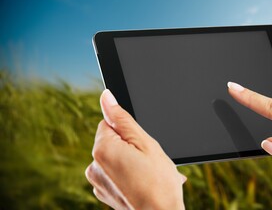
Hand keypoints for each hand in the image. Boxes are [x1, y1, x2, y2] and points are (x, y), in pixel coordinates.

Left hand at [85, 89, 185, 209]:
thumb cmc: (158, 182)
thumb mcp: (145, 143)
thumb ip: (122, 118)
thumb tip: (106, 97)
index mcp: (102, 149)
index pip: (109, 123)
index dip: (129, 131)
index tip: (141, 145)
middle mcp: (94, 166)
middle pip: (112, 140)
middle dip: (130, 146)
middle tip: (148, 161)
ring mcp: (98, 182)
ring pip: (116, 157)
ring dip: (131, 160)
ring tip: (148, 173)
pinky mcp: (105, 192)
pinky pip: (115, 173)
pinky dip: (128, 174)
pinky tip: (143, 182)